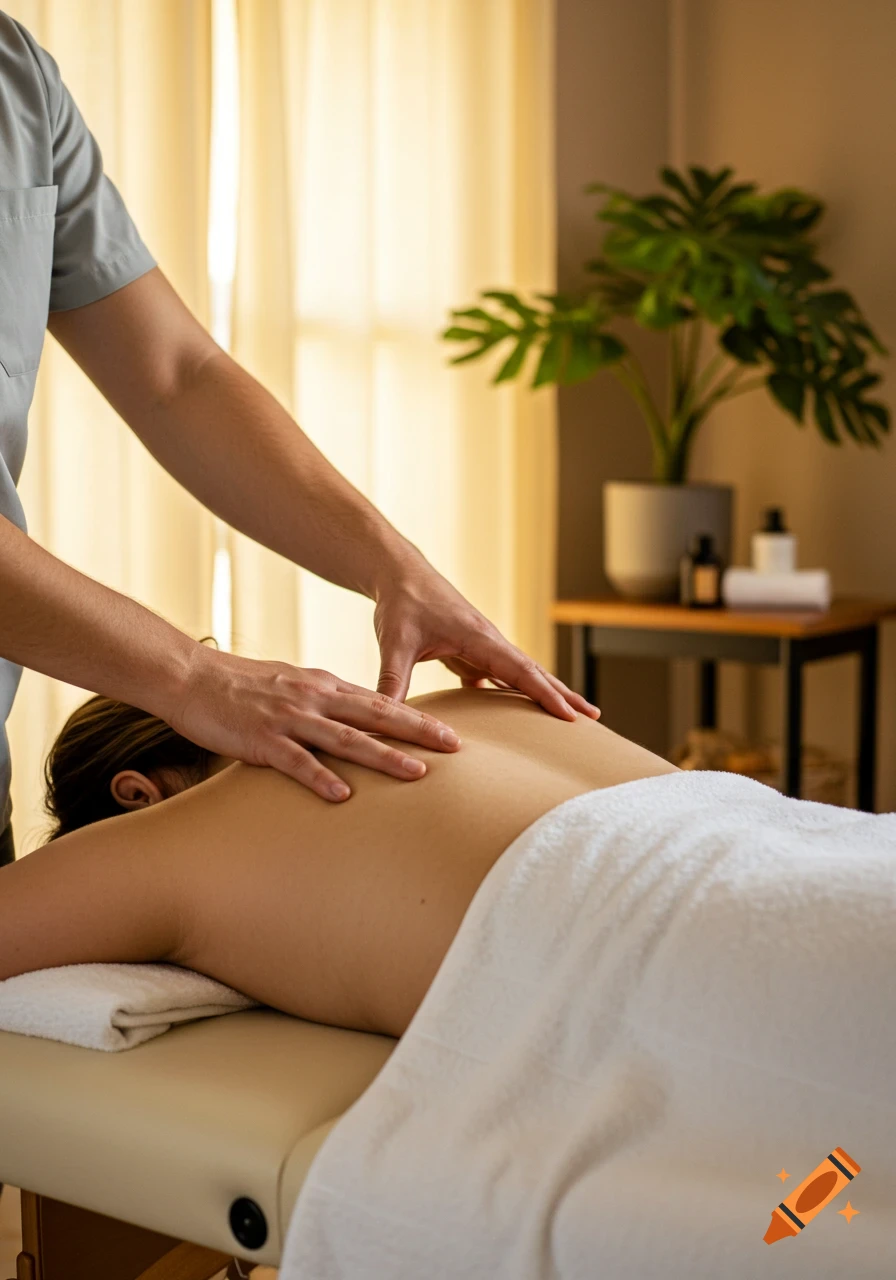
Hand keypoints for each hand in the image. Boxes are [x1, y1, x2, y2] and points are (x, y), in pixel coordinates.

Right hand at [167, 645, 461, 800]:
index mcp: (323, 685)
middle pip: (376, 716)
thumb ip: (324, 702)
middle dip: (417, 732)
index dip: (416, 717)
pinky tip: (343, 796)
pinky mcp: (262, 739)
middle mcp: (314, 698)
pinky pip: (297, 761)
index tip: (449, 732)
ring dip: (384, 757)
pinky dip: (321, 778)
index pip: (379, 702)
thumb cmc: (241, 686)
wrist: (191, 677)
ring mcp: (289, 718)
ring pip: (346, 739)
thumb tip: (356, 719)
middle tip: (454, 746)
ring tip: (417, 773)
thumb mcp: (292, 686)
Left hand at [373, 561, 599, 720]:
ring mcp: (483, 647)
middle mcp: (489, 641)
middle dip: (563, 694)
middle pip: (534, 671)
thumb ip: (392, 680)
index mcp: (478, 637)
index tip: (570, 715)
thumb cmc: (400, 604)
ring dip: (546, 693)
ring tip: (573, 718)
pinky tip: (523, 715)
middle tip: (593, 719)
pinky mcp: (472, 652)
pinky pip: (501, 676)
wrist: (399, 575)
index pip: (519, 669)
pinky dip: (516, 693)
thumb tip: (385, 718)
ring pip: (522, 674)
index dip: (545, 693)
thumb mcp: (395, 642)